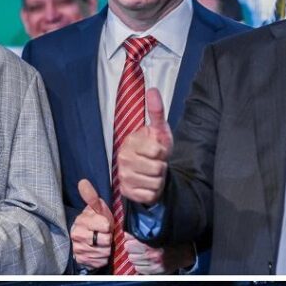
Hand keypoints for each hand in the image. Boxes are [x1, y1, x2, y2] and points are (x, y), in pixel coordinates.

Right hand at [71, 179, 112, 269]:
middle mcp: (77, 236)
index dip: (107, 225)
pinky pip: (100, 261)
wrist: (81, 240)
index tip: (104, 224)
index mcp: (81, 222)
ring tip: (101, 243)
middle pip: (106, 240)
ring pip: (104, 252)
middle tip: (103, 234)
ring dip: (106, 248)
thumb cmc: (92, 222)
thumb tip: (83, 182)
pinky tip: (98, 252)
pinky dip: (102, 258)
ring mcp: (79, 250)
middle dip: (107, 237)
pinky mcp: (82, 261)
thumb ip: (91, 197)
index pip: (104, 225)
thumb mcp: (94, 209)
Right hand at [118, 87, 172, 204]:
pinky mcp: (126, 192)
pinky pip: (149, 195)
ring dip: (158, 180)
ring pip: (154, 182)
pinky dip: (153, 191)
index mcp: (130, 142)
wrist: (148, 170)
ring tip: (152, 174)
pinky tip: (148, 184)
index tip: (157, 151)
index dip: (162, 152)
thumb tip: (153, 90)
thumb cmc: (154, 149)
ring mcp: (123, 177)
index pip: (157, 151)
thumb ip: (156, 111)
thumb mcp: (159, 130)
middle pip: (157, 168)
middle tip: (155, 163)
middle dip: (162, 167)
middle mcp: (123, 159)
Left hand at [122, 235, 194, 273]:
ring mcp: (152, 265)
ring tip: (144, 252)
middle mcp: (151, 255)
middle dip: (132, 246)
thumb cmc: (172, 239)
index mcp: (150, 243)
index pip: (128, 240)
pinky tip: (147, 260)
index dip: (131, 237)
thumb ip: (143, 231)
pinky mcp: (154, 272)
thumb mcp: (159, 231)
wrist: (187, 252)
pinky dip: (140, 265)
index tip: (135, 237)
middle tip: (139, 245)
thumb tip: (127, 232)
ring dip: (136, 256)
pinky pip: (138, 269)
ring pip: (132, 260)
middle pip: (128, 250)